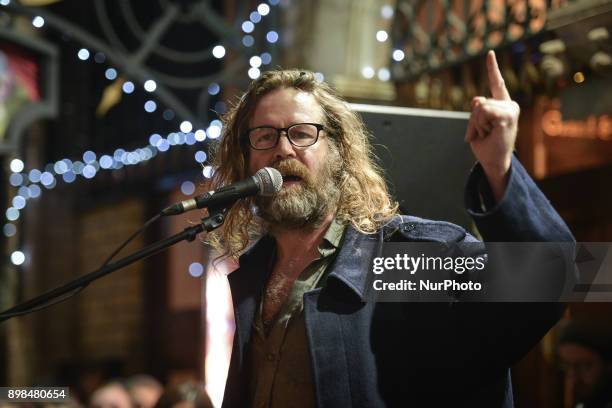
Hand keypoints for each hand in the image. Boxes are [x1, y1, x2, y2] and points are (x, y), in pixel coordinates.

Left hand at [465, 50, 519, 201]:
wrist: (494, 162)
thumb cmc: (486, 146)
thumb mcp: (476, 125)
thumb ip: (477, 109)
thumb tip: (477, 99)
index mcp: (501, 105)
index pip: (497, 83)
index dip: (492, 68)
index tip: (490, 52)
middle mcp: (509, 104)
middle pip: (478, 102)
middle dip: (472, 121)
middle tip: (481, 134)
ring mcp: (511, 109)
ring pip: (479, 108)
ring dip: (475, 125)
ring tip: (485, 134)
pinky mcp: (508, 116)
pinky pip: (484, 112)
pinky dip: (480, 125)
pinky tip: (488, 134)